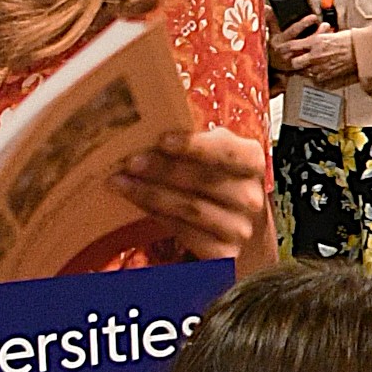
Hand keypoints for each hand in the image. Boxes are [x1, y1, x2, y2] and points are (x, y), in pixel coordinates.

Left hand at [111, 127, 276, 272]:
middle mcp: (251, 197)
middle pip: (204, 180)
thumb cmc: (217, 182)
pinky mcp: (224, 254)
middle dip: (162, 169)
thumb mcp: (215, 156)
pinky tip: (137, 204)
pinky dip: (158, 216)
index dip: (195, 145)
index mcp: (252, 162)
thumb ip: (194, 139)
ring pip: (191, 208)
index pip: (227, 151)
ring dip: (151, 194)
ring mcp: (240, 228)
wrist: (238, 228)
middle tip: (129, 162)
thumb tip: (150, 117)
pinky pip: (186, 233)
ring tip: (120, 182)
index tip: (162, 139)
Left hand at [274, 23, 359, 86]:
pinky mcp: (327, 75)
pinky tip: (318, 70)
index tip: (280, 50)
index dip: (283, 49)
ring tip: (308, 65)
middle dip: (293, 61)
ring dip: (304, 68)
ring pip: (304, 71)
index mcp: (314, 42)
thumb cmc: (346, 40)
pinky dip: (315, 74)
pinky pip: (315, 77)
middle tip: (294, 60)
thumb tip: (304, 41)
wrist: (359, 50)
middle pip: (294, 63)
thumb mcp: (327, 34)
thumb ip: (313, 38)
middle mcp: (315, 55)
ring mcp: (321, 66)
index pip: (292, 46)